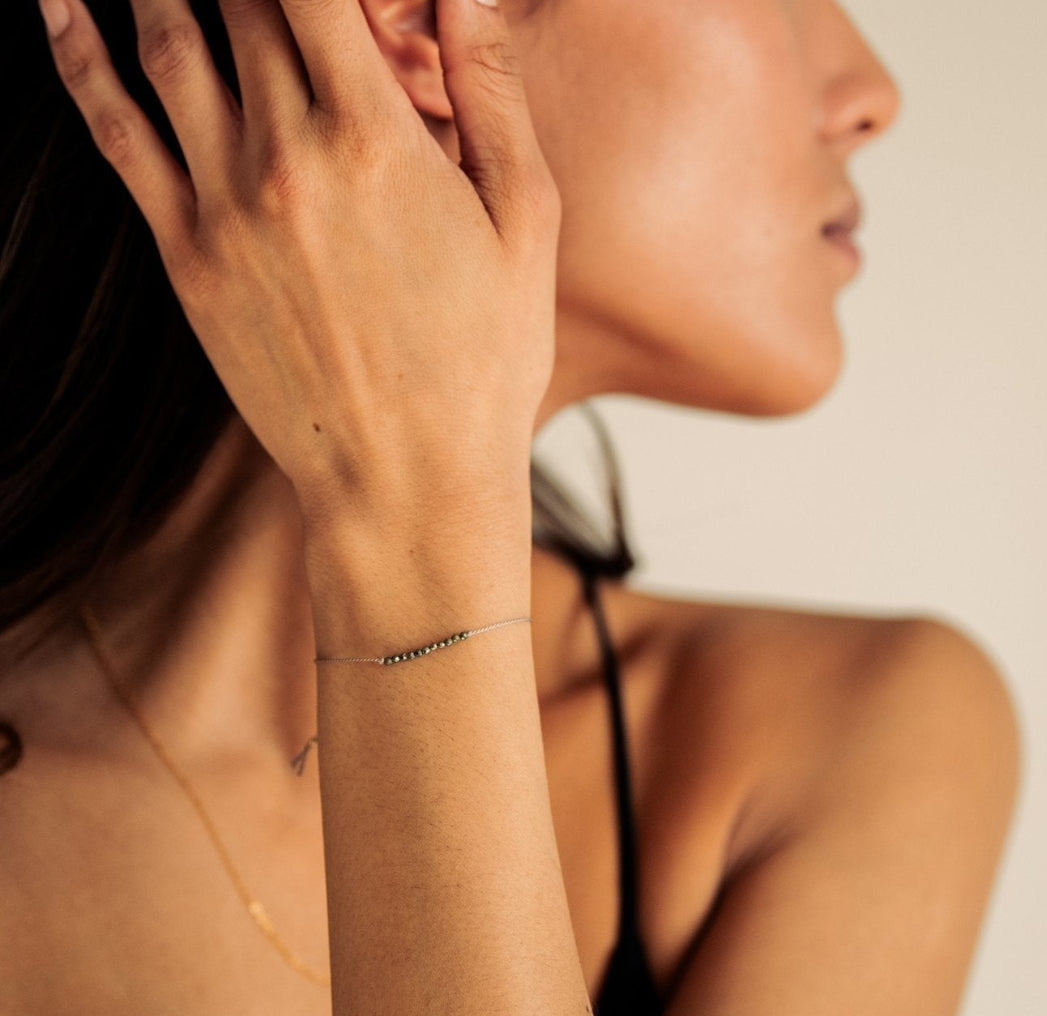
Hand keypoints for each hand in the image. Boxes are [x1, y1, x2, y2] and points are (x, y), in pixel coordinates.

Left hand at [39, 0, 560, 522]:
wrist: (410, 478)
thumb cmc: (483, 360)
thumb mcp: (526, 224)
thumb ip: (493, 93)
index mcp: (379, 137)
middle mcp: (288, 155)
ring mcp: (225, 207)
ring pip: (168, 43)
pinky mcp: (188, 259)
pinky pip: (115, 131)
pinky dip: (78, 54)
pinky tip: (61, 6)